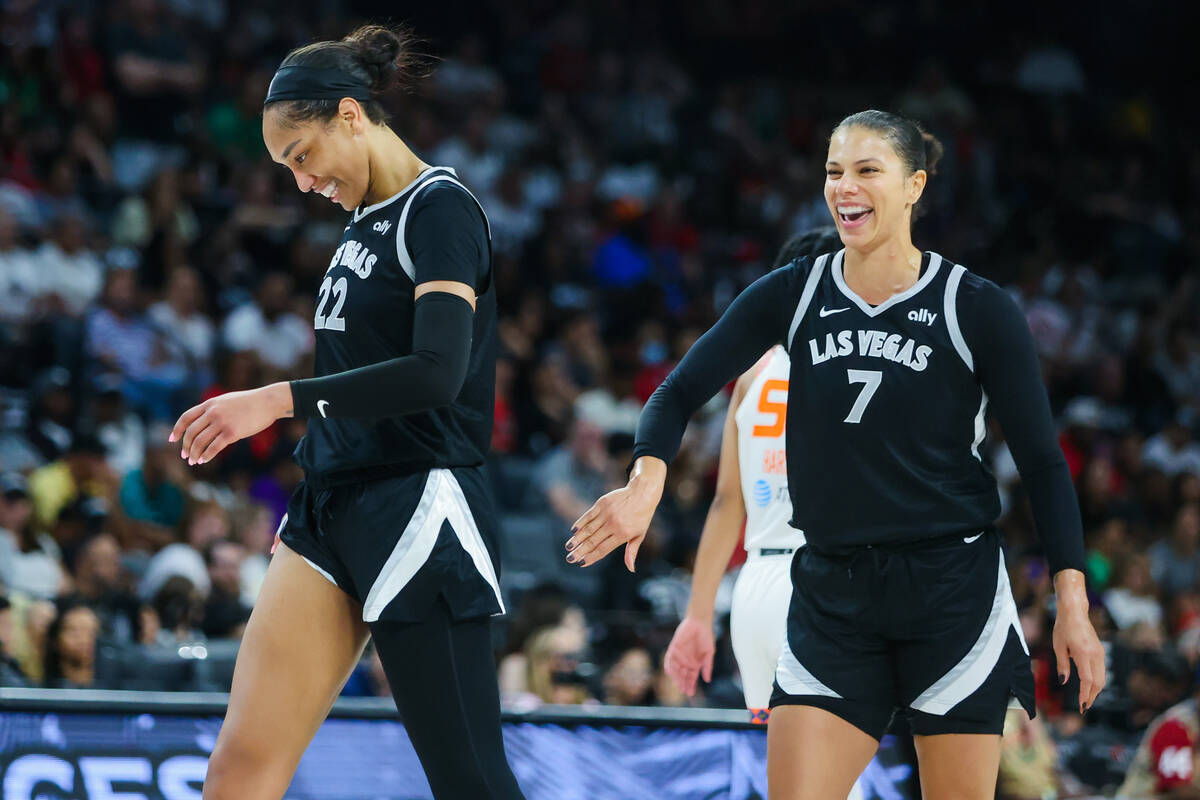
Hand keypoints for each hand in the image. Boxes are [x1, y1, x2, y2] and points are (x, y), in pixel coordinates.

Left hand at [169, 383, 291, 463]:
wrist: (268, 402)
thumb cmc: (250, 402)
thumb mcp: (227, 401)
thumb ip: (214, 409)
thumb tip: (205, 422)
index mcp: (210, 404)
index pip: (186, 417)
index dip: (177, 430)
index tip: (173, 440)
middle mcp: (213, 412)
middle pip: (191, 432)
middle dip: (186, 446)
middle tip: (185, 456)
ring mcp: (222, 422)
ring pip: (200, 442)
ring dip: (195, 454)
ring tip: (194, 461)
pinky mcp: (233, 433)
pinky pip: (214, 447)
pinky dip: (207, 455)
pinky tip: (205, 460)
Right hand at [565, 458, 665, 571]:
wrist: (642, 492)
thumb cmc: (642, 516)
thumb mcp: (640, 535)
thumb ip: (632, 551)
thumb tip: (631, 569)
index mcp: (623, 534)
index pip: (603, 549)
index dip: (591, 557)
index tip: (581, 563)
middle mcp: (613, 524)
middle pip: (593, 540)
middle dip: (580, 551)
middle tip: (569, 559)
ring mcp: (607, 513)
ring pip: (588, 529)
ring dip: (577, 539)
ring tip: (568, 547)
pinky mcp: (602, 503)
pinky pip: (588, 515)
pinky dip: (580, 523)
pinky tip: (573, 531)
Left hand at [664, 616, 714, 696]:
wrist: (700, 623)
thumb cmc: (706, 637)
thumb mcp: (709, 654)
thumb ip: (707, 666)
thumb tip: (707, 680)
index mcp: (695, 664)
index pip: (691, 677)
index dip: (690, 685)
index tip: (690, 693)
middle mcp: (686, 661)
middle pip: (683, 675)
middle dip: (683, 683)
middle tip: (683, 690)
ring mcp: (679, 655)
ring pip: (675, 669)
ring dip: (676, 677)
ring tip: (678, 684)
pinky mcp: (674, 647)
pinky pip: (669, 658)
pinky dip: (668, 665)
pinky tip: (669, 672)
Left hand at [1052, 571, 1105, 712]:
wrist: (1075, 613)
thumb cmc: (1063, 628)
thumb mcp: (1058, 646)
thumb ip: (1062, 665)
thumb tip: (1064, 682)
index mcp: (1083, 653)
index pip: (1087, 680)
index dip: (1085, 694)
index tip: (1082, 706)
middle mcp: (1095, 654)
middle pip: (1099, 682)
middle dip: (1092, 696)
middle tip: (1084, 707)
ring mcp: (1100, 653)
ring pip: (1102, 677)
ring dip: (1096, 690)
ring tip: (1087, 699)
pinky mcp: (1101, 652)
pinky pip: (1101, 671)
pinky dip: (1097, 681)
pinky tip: (1089, 686)